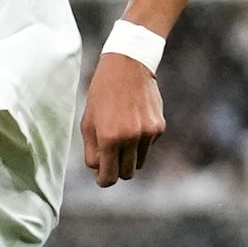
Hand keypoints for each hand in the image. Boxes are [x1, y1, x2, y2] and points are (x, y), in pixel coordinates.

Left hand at [80, 51, 164, 186]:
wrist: (128, 66)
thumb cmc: (102, 94)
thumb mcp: (88, 122)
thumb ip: (92, 150)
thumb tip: (99, 171)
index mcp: (109, 138)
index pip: (109, 176)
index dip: (104, 180)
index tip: (102, 177)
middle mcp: (131, 138)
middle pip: (126, 174)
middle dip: (117, 170)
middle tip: (110, 160)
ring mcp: (148, 133)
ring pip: (139, 162)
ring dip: (129, 157)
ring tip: (121, 136)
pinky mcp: (159, 127)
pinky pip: (148, 146)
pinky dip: (140, 142)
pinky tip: (134, 121)